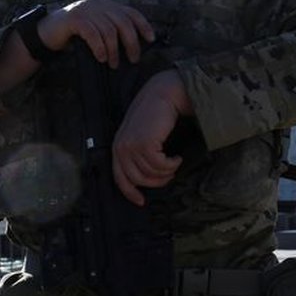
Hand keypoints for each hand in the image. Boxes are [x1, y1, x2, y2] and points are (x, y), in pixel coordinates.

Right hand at [39, 0, 154, 67]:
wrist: (48, 31)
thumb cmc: (77, 34)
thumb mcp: (98, 28)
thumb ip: (113, 30)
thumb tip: (135, 46)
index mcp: (107, 5)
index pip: (131, 12)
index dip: (143, 25)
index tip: (151, 39)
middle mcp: (99, 4)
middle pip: (123, 23)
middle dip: (132, 43)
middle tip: (133, 59)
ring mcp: (86, 9)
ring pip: (109, 31)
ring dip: (114, 50)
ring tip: (114, 63)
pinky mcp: (75, 19)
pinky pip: (93, 34)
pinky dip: (100, 48)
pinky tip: (101, 58)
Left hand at [112, 70, 193, 204]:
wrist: (164, 93)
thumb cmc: (157, 113)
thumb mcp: (143, 134)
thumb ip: (140, 151)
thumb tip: (150, 174)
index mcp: (118, 147)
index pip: (120, 178)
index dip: (130, 192)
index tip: (141, 201)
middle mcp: (121, 148)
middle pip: (138, 179)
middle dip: (156, 182)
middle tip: (170, 174)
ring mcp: (132, 146)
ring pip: (151, 173)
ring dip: (167, 171)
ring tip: (175, 162)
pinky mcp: (144, 143)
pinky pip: (160, 165)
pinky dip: (171, 164)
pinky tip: (177, 157)